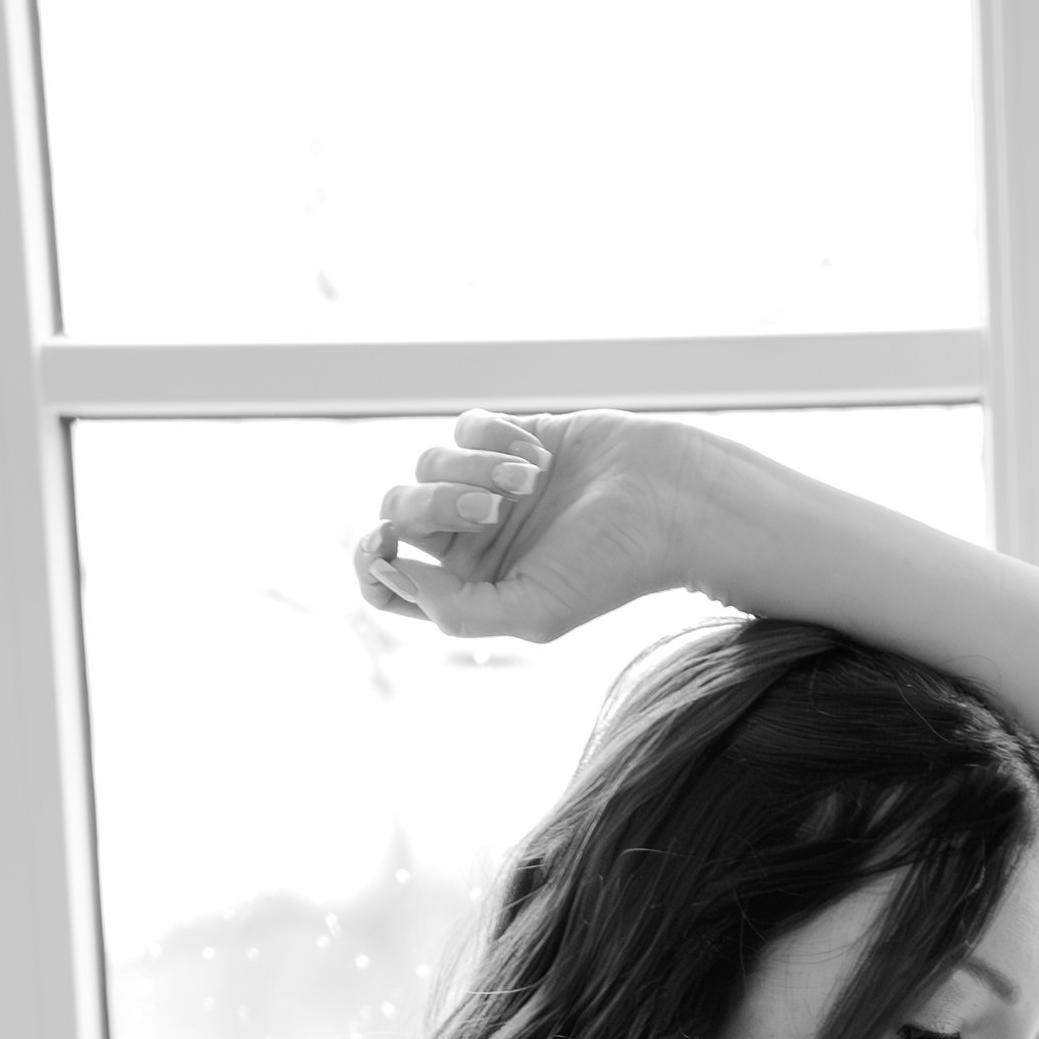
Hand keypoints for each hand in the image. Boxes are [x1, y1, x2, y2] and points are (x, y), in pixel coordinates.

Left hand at [354, 409, 710, 644]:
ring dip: (475, 469)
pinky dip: (495, 437)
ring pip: (427, 465)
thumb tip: (395, 572)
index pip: (386, 581)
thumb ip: (458, 611)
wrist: (668, 500)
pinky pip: (464, 427)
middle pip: (401, 513)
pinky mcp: (506, 440)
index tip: (387, 541)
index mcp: (470, 591)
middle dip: (436, 506)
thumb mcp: (534, 612)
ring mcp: (486, 488)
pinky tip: (538, 455)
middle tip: (492, 510)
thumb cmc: (610, 566)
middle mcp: (471, 541)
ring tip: (531, 480)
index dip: (370, 560)